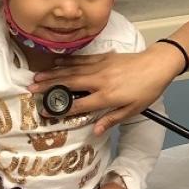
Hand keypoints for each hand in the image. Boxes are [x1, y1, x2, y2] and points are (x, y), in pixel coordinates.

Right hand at [28, 45, 182, 133]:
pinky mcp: (103, 57)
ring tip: (37, 76)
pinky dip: (67, 61)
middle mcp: (100, 80)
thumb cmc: (146, 90)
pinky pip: (81, 60)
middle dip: (49, 86)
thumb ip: (112, 119)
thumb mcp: (132, 110)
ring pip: (72, 69)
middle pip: (69, 84)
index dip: (61, 109)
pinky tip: (56, 62)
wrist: (157, 65)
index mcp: (107, 96)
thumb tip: (96, 131)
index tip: (45, 112)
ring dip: (53, 72)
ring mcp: (100, 67)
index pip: (79, 105)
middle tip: (31, 88)